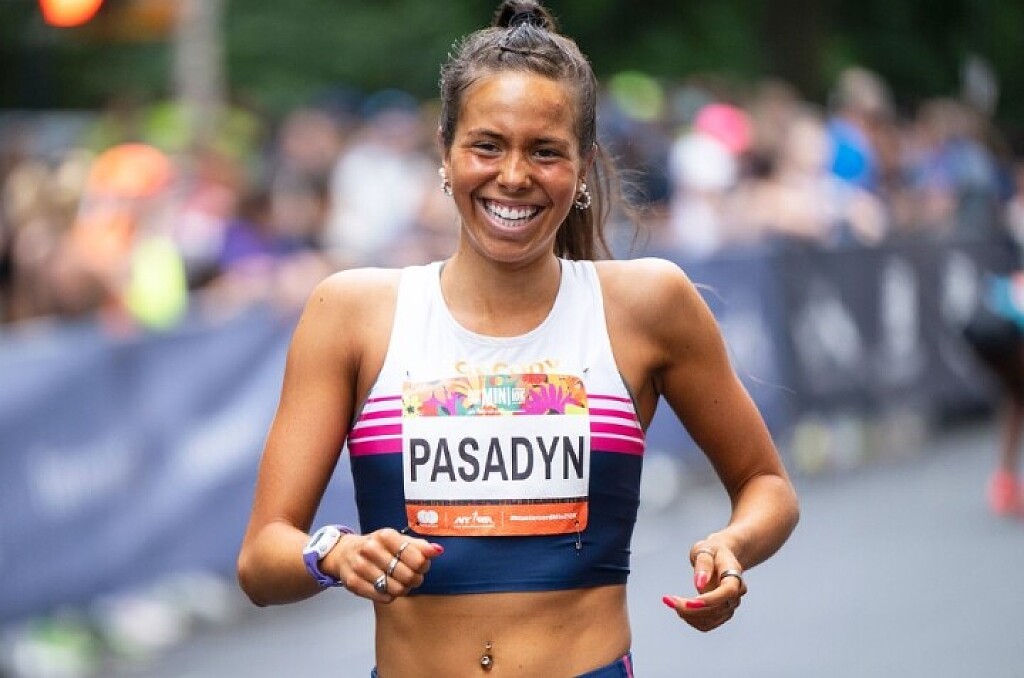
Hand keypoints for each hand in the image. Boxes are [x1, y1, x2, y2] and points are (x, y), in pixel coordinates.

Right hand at [325, 528, 443, 602]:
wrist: (345, 553)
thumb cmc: (378, 547)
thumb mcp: (397, 540)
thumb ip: (419, 546)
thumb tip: (438, 550)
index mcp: (385, 536)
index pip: (415, 556)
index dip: (424, 565)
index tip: (422, 566)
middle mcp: (371, 549)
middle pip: (407, 575)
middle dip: (415, 579)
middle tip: (413, 577)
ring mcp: (361, 567)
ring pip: (396, 589)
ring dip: (403, 589)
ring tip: (401, 582)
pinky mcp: (354, 583)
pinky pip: (383, 597)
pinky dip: (390, 595)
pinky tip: (388, 587)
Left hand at [662, 540, 746, 631]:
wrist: (720, 557)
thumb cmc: (711, 551)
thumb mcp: (705, 550)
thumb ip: (703, 565)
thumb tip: (700, 584)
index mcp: (735, 576)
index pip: (728, 592)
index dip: (710, 600)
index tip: (688, 602)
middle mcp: (736, 594)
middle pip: (717, 608)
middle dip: (691, 609)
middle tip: (669, 600)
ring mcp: (730, 606)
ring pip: (711, 619)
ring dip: (689, 615)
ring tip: (672, 602)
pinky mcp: (722, 614)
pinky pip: (708, 624)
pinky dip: (692, 620)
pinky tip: (681, 609)